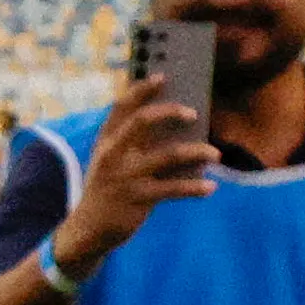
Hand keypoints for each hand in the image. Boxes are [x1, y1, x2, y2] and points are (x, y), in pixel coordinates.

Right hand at [55, 68, 218, 271]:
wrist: (89, 229)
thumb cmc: (110, 188)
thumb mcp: (113, 161)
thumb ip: (137, 143)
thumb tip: (182, 126)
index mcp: (107, 140)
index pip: (122, 106)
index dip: (142, 88)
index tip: (164, 76)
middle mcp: (114, 154)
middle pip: (143, 122)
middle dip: (170, 112)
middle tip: (193, 112)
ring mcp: (125, 176)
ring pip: (168, 155)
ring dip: (197, 152)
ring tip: (215, 153)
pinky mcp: (138, 199)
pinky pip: (174, 189)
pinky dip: (195, 188)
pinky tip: (210, 187)